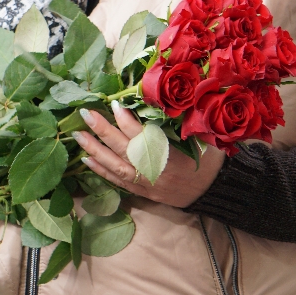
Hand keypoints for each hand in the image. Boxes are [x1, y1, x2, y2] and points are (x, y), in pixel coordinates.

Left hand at [73, 102, 225, 208]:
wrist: (217, 190)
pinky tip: (87, 160)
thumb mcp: (200, 137)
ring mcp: (147, 182)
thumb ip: (179, 122)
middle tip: (85, 115)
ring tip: (78, 136)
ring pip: (115, 167)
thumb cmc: (211, 159)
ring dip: (95, 151)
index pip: (142, 135)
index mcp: (170, 154)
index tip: (113, 104)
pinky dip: (102, 171)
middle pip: (123, 149)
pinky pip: (119, 182)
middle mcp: (155, 169)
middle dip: (102, 131)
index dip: (126, 120)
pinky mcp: (144, 192)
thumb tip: (155, 102)